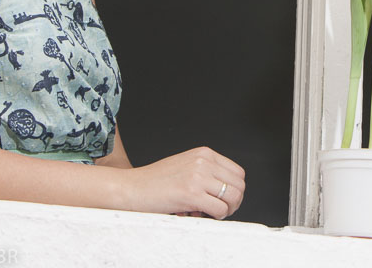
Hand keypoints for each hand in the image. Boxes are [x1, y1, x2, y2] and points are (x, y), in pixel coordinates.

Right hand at [125, 147, 245, 217]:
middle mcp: (204, 161)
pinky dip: (216, 216)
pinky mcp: (192, 193)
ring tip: (212, 213)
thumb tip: (227, 191)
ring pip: (233, 197)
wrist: (132, 188)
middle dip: (234, 201)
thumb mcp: (186, 166)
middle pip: (239, 185)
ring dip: (227, 210)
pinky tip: (202, 214)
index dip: (235, 189)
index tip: (225, 199)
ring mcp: (198, 176)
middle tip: (221, 210)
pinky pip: (220, 209)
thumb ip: (206, 172)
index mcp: (204, 153)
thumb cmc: (155, 182)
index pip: (238, 172)